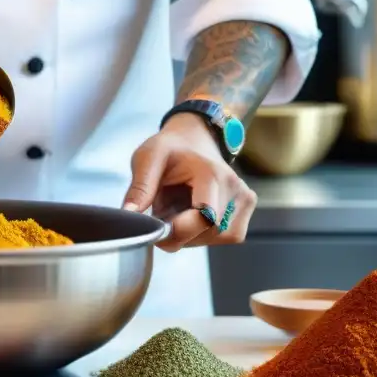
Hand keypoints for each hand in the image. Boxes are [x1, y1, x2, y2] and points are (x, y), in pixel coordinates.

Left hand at [122, 113, 256, 251]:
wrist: (194, 138)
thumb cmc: (171, 148)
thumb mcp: (148, 158)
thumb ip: (140, 187)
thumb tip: (130, 215)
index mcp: (211, 173)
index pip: (204, 217)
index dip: (178, 231)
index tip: (156, 228)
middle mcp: (235, 187)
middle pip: (209, 231)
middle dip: (180, 233)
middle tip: (162, 216)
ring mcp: (244, 199)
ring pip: (217, 237)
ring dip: (192, 233)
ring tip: (178, 209)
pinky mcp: (246, 209)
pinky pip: (225, 236)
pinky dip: (204, 232)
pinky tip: (192, 214)